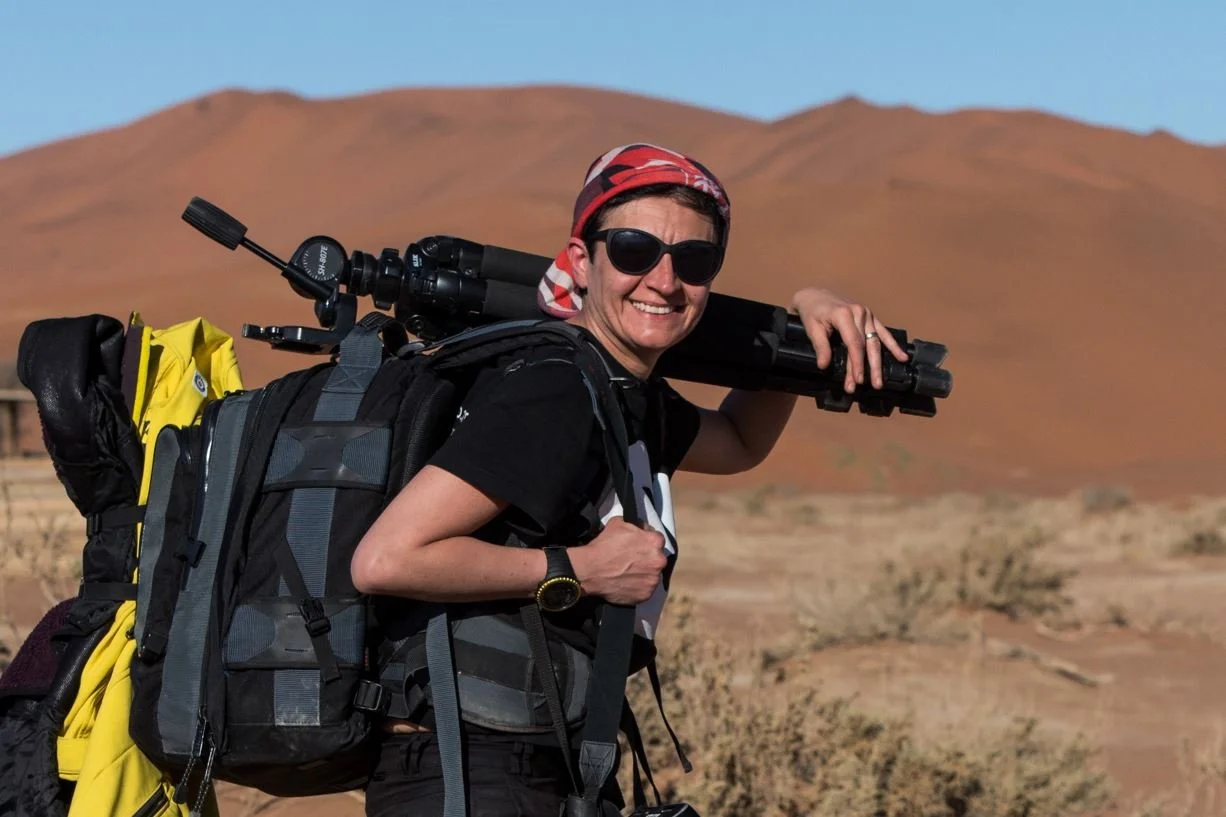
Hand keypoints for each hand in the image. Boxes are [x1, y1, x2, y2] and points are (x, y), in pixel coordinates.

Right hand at [568, 517, 666, 604]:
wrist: (591, 570)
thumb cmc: (604, 545)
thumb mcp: (619, 522)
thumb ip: (635, 525)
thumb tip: (640, 528)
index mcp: (655, 542)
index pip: (657, 539)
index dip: (647, 541)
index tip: (639, 545)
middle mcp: (659, 561)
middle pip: (657, 558)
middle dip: (647, 558)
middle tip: (633, 560)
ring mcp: (653, 580)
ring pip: (652, 575)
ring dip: (644, 573)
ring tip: (628, 573)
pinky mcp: (646, 595)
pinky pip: (645, 589)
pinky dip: (638, 586)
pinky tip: (626, 582)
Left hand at [790, 287, 908, 391]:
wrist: (815, 296)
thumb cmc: (812, 312)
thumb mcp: (812, 328)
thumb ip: (821, 347)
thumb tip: (824, 366)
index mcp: (844, 314)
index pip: (854, 343)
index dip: (857, 363)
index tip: (857, 379)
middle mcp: (859, 313)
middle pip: (867, 345)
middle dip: (869, 368)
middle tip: (872, 386)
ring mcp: (867, 314)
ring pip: (876, 342)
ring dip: (878, 363)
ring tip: (879, 382)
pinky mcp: (870, 317)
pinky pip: (883, 332)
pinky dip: (893, 345)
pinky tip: (902, 357)